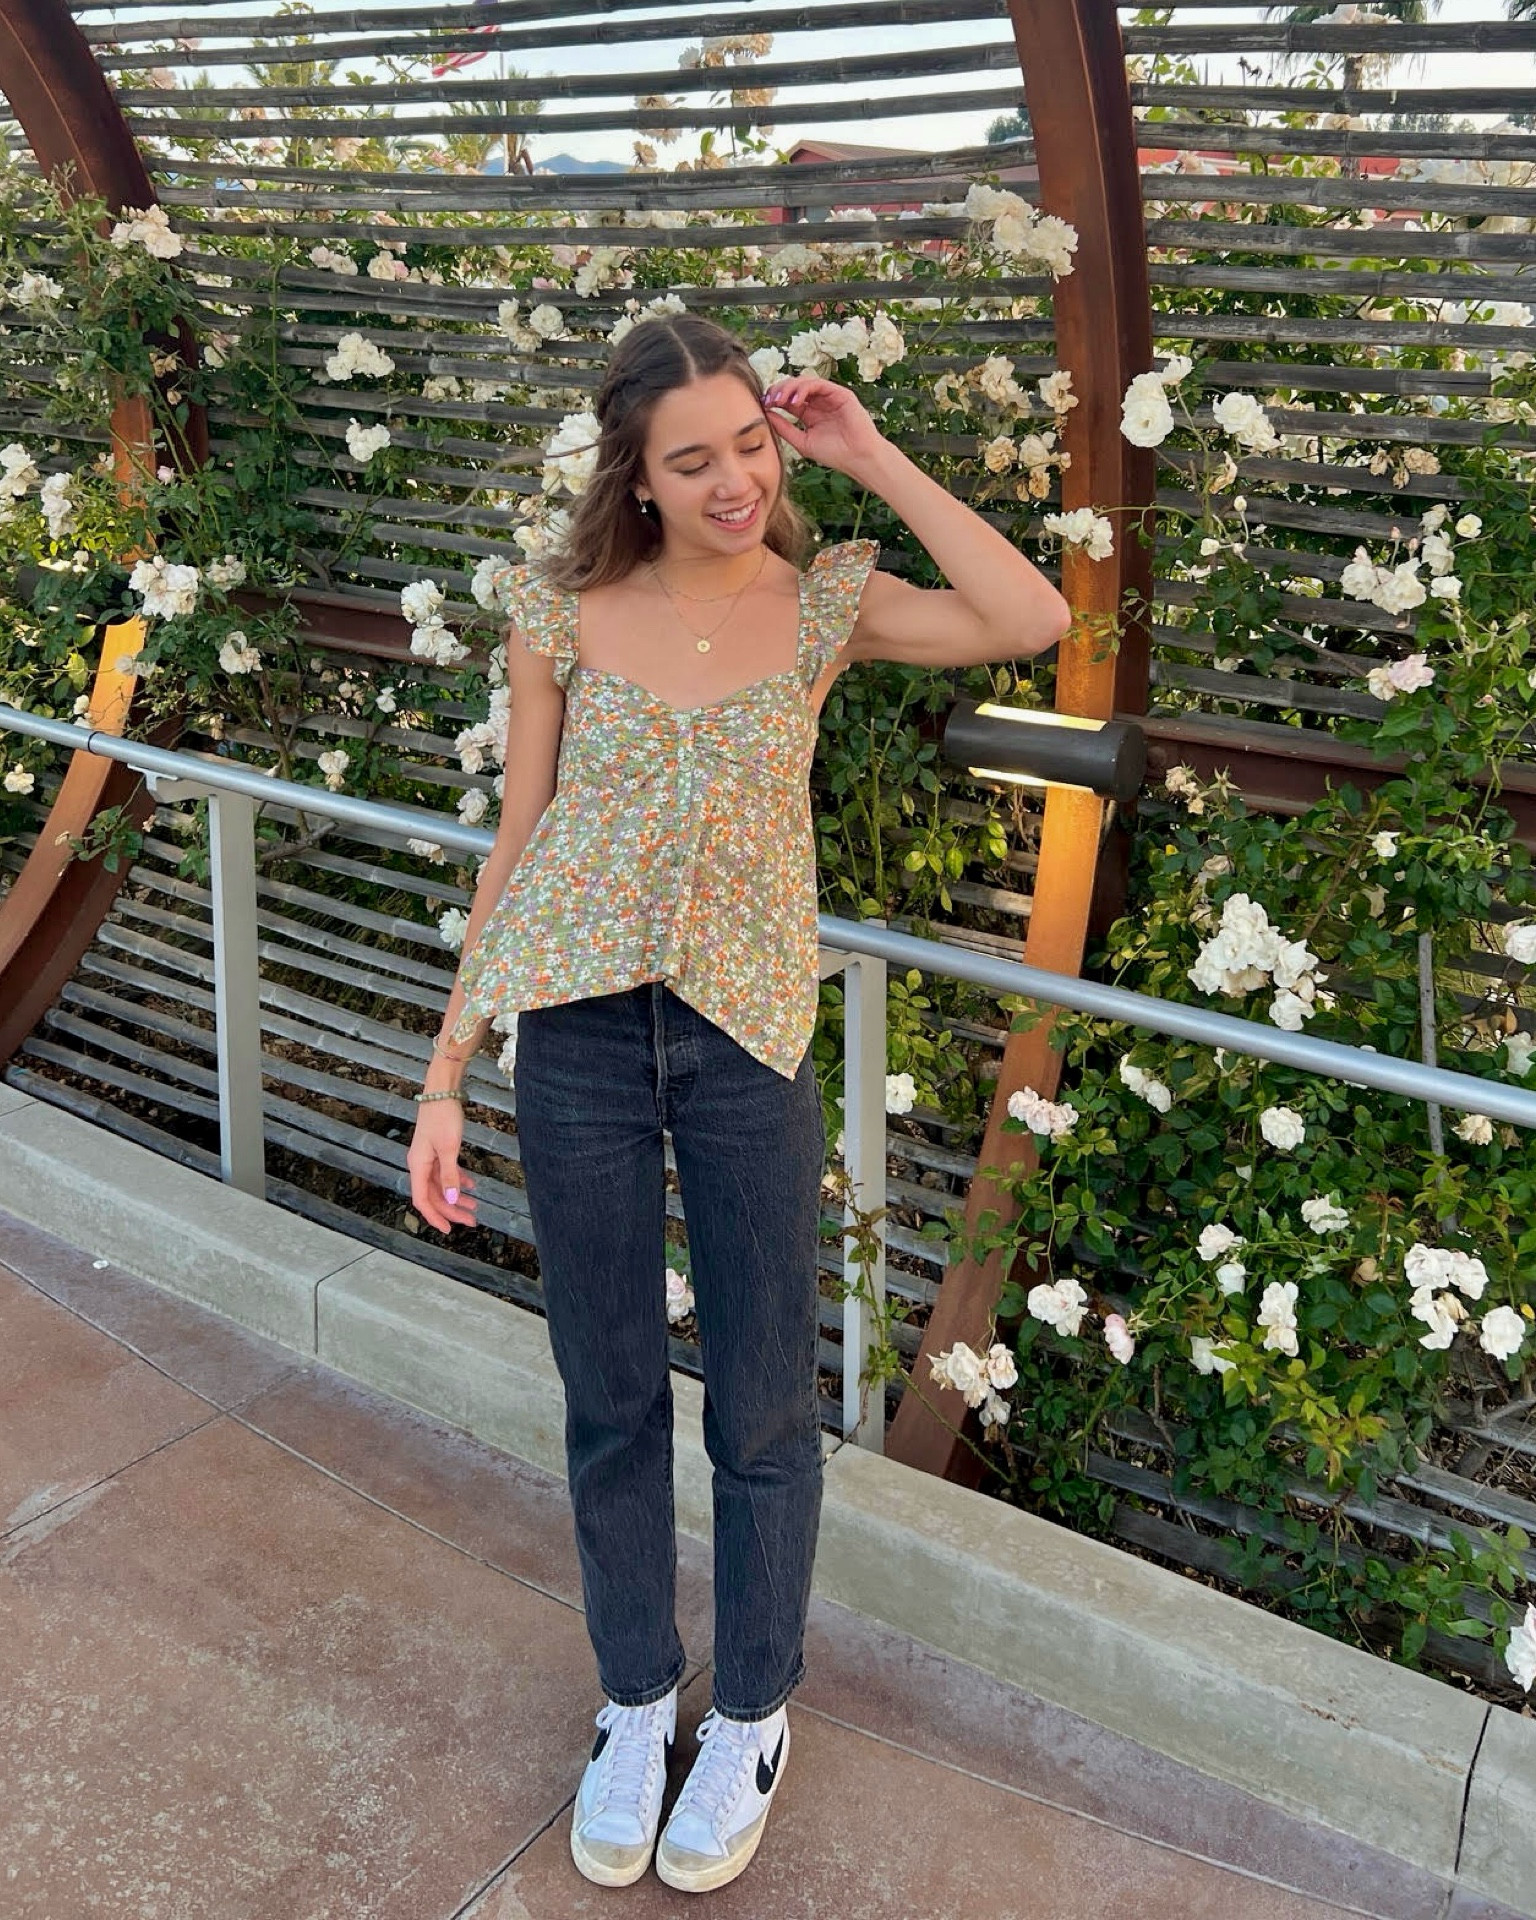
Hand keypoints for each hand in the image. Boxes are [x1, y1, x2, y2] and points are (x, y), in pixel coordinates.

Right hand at [406, 1100, 477, 1233]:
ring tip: (475, 1206)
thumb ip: (450, 1175)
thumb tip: (453, 1199)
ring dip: (457, 1196)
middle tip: (472, 1219)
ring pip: (441, 1185)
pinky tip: (472, 1184)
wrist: (441, 1091)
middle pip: (434, 1195)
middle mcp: (420, 1164)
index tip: (450, 1229)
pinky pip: (446, 1172)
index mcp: (418, 1166)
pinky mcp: (437, 1149)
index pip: (423, 1200)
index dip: (435, 1217)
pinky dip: (458, 1179)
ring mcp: (428, 1157)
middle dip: (452, 1209)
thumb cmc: (443, 1117)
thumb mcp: (449, 1148)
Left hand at [761, 377, 887, 479]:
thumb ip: (784, 428)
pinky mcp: (840, 394)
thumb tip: (766, 414)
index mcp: (809, 414)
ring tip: (780, 399)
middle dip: (779, 390)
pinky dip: (804, 389)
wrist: (858, 458)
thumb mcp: (802, 442)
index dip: (775, 398)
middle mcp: (819, 403)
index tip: (763, 404)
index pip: (788, 399)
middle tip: (769, 399)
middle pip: (794, 387)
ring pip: (804, 382)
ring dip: (789, 387)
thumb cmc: (834, 454)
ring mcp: (830, 397)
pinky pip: (818, 384)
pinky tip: (795, 400)